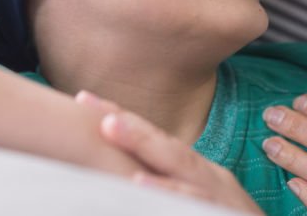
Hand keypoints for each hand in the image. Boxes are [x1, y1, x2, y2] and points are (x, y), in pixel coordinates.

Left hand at [75, 91, 262, 214]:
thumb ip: (167, 186)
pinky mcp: (223, 213)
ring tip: (110, 127)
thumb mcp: (195, 200)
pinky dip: (170, 192)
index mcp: (194, 172)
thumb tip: (125, 177)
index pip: (154, 139)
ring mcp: (217, 196)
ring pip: (179, 167)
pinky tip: (142, 185)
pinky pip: (193, 202)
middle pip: (163, 144)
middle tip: (89, 103)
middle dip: (126, 121)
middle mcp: (206, 177)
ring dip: (144, 144)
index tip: (83, 100)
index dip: (121, 118)